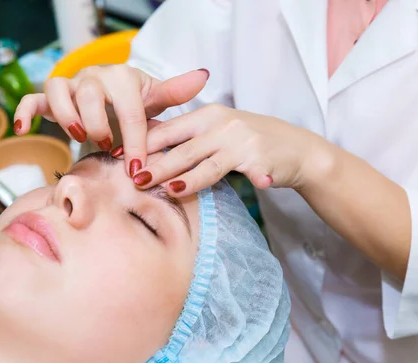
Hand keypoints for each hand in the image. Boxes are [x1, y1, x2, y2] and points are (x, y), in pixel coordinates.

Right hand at [13, 65, 209, 174]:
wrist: (111, 97)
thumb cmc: (134, 102)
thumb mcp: (156, 99)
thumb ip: (175, 92)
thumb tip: (204, 76)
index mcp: (122, 77)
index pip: (129, 110)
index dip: (135, 141)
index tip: (138, 169)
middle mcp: (93, 76)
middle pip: (89, 95)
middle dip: (99, 126)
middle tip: (109, 147)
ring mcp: (70, 85)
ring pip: (58, 91)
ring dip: (68, 117)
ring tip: (81, 137)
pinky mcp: (50, 98)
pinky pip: (31, 99)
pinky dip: (24, 111)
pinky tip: (24, 129)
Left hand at [122, 104, 332, 195]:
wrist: (295, 149)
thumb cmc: (249, 142)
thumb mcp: (218, 132)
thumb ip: (189, 139)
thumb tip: (148, 150)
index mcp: (208, 116)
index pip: (170, 129)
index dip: (145, 144)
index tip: (122, 157)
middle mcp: (223, 124)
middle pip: (184, 148)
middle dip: (158, 164)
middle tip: (135, 180)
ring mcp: (243, 141)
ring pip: (208, 163)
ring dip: (188, 177)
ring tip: (170, 191)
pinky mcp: (261, 159)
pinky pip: (249, 172)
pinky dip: (248, 178)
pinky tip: (245, 185)